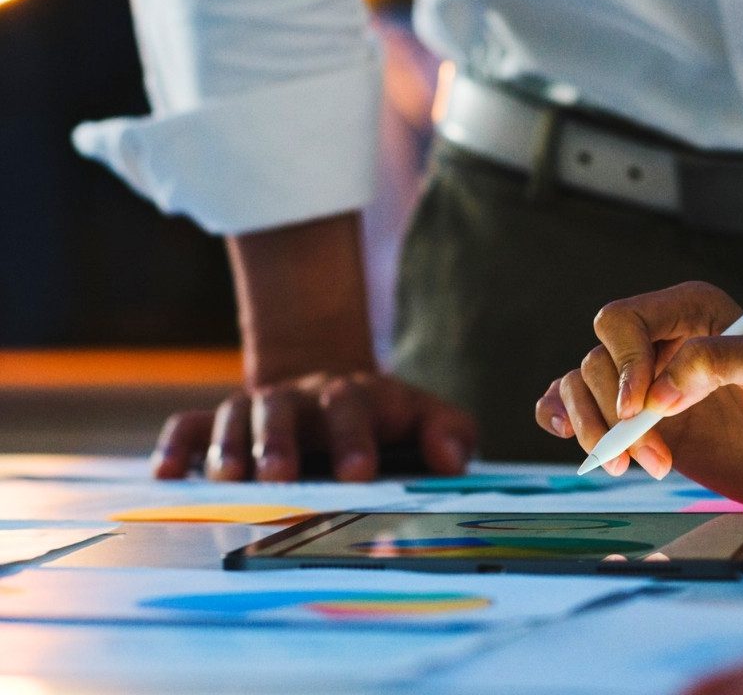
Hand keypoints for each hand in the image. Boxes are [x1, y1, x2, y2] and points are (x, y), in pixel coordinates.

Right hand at [153, 372, 476, 481]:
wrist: (332, 390)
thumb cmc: (389, 420)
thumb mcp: (428, 418)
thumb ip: (450, 434)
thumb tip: (451, 461)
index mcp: (354, 396)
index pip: (352, 408)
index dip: (354, 438)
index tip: (358, 472)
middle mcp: (300, 398)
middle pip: (283, 408)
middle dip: (280, 441)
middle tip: (279, 476)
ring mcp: (258, 409)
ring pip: (234, 416)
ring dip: (229, 446)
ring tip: (228, 480)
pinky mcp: (221, 424)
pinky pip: (189, 427)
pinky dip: (174, 447)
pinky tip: (164, 476)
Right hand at [536, 282, 742, 512]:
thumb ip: (723, 361)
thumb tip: (660, 392)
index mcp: (692, 311)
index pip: (624, 321)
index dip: (624, 364)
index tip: (642, 409)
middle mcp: (661, 340)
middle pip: (596, 360)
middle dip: (611, 412)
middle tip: (653, 458)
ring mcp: (645, 382)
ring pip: (579, 385)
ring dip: (593, 430)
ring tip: (631, 468)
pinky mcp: (637, 420)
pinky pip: (575, 405)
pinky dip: (563, 419)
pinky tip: (575, 441)